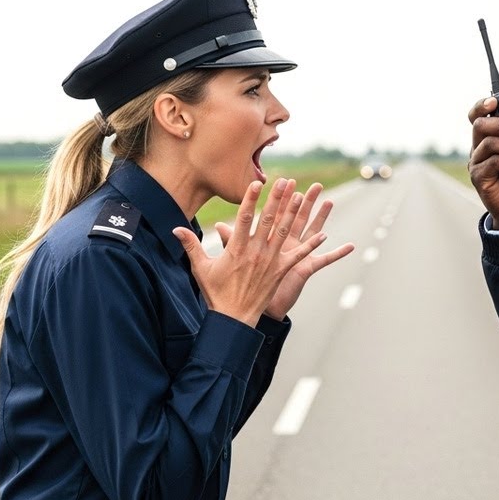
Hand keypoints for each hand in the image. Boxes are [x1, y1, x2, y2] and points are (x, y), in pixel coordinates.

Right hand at [173, 178, 326, 325]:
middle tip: (285, 181)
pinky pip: (299, 257)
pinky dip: (311, 246)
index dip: (251, 199)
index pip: (244, 218)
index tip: (256, 183)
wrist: (233, 318)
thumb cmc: (216, 292)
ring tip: (301, 197)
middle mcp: (256, 252)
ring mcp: (270, 262)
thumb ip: (190, 245)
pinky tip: (323, 234)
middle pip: (269, 220)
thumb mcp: (200, 268)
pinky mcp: (280, 272)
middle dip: (277, 199)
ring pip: (285, 233)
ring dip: (294, 214)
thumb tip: (175, 228)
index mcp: (237, 249)